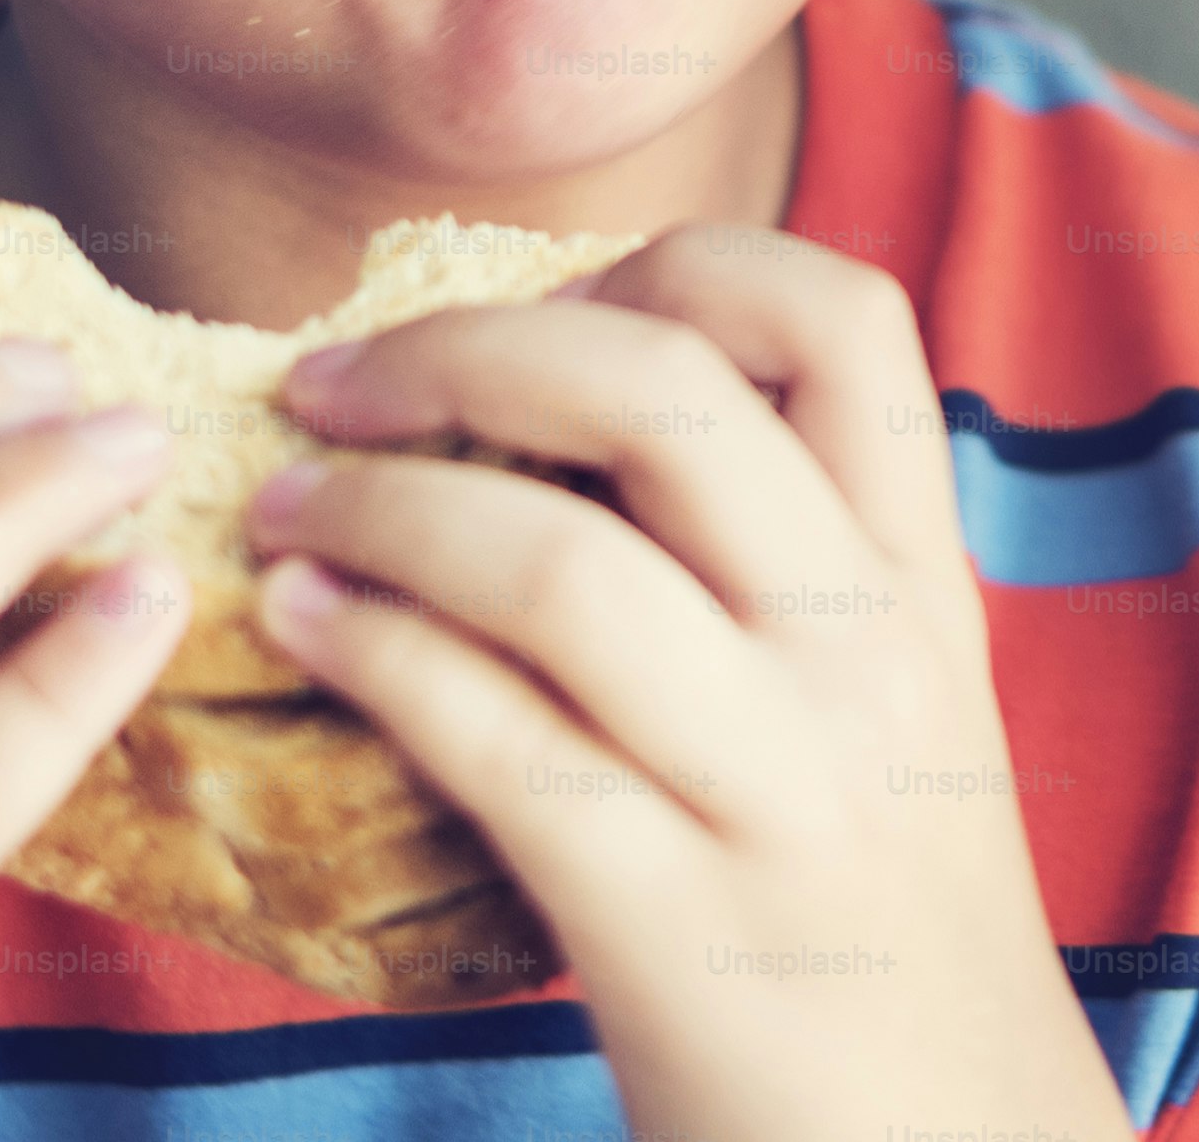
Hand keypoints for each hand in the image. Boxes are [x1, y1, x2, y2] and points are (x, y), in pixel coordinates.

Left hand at [246, 228, 1131, 1141]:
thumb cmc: (874, 913)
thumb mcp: (881, 700)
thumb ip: (766, 552)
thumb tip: (529, 405)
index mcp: (914, 579)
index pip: (841, 313)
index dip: (672, 258)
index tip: (543, 305)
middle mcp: (866, 657)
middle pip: (659, 393)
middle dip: (459, 351)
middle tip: (334, 381)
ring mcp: (785, 796)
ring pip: (558, 564)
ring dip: (376, 508)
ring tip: (284, 508)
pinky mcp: (685, 941)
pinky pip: (495, 744)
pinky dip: (369, 652)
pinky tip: (298, 624)